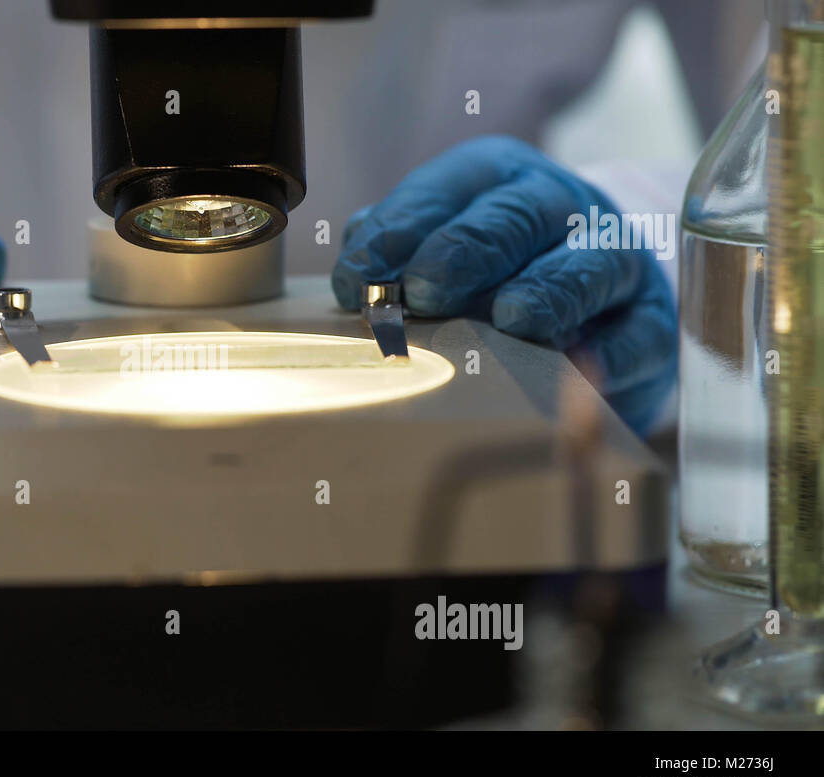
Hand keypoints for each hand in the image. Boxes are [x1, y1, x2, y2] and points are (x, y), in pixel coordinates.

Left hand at [331, 136, 676, 434]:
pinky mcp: (648, 320)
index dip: (400, 229)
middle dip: (466, 249)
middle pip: (517, 214)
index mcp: (498, 179)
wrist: (591, 307)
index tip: (361, 278)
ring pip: (589, 262)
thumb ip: (398, 256)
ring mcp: (613, 258)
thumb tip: (358, 274)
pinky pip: (636, 333)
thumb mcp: (441, 251)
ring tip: (509, 318)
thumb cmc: (496, 275)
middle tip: (423, 291)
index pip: (448, 188)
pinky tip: (579, 369)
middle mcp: (560, 207)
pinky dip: (610, 352)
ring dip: (548, 289)